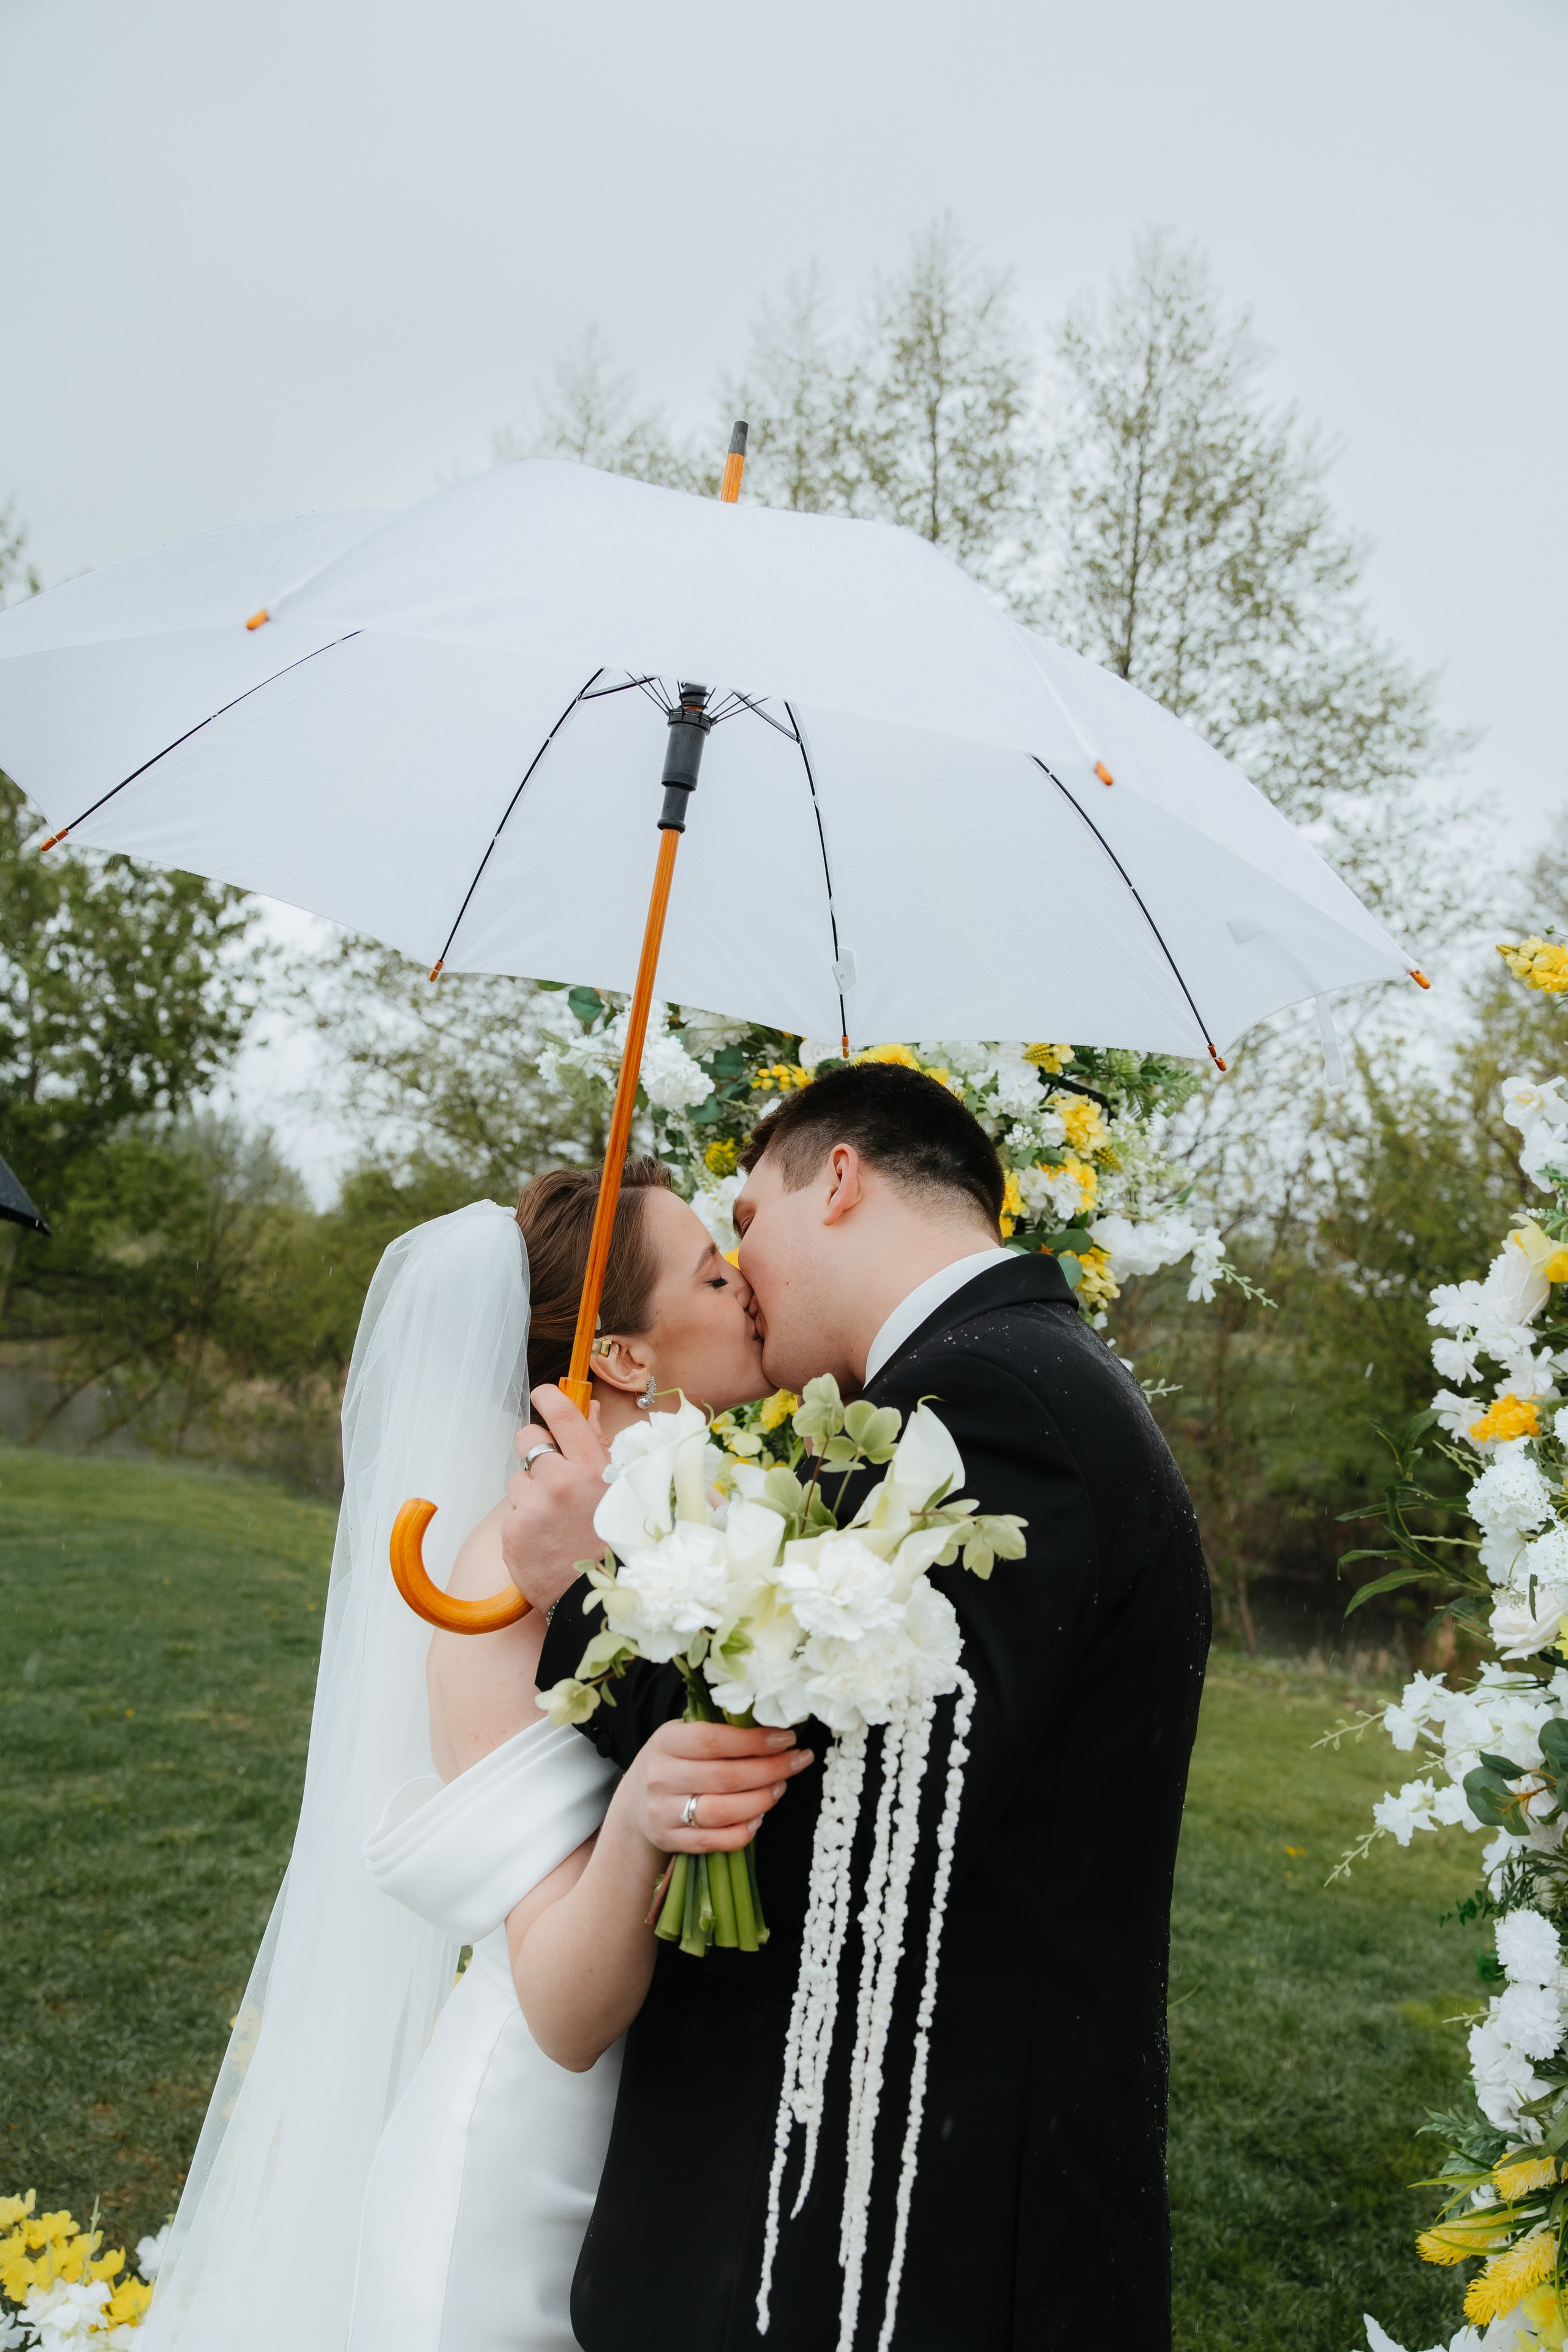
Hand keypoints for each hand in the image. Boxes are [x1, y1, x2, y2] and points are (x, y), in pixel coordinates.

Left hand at [500, 1384, 611, 1612]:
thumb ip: (600, 1446)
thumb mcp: (623, 1489)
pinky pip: (512, 1514)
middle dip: (535, 1449)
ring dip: (532, 1494)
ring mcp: (533, 1508)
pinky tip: (546, 1542)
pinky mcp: (513, 1534)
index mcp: (591, 1468)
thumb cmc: (621, 1542)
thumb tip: (587, 1408)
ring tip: (556, 1522)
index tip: (542, 1394)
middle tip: (551, 1473)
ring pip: (518, 1481)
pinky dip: (525, 1524)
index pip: (563, 1415)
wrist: (605, 1600)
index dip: (549, 1398)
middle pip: (527, 1440)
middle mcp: (559, 1482)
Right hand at [616, 1720, 813, 1855]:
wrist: (634, 1804)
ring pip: (722, 1811)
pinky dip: (743, 1831)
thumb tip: (773, 1728)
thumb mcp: (682, 1736)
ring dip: (760, 1800)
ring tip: (780, 1788)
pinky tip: (759, 1817)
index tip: (787, 1740)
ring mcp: (663, 1812)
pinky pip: (714, 1841)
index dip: (755, 1741)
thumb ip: (717, 1731)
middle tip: (795, 1763)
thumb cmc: (671, 1762)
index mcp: (666, 1742)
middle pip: (725, 1777)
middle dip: (770, 1770)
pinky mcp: (670, 1840)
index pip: (714, 1740)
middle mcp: (661, 1777)